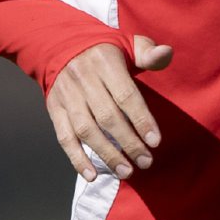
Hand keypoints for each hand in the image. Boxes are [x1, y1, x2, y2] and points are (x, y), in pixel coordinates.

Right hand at [46, 34, 172, 181]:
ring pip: (86, 130)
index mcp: (105, 62)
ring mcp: (67, 96)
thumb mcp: (128, 44)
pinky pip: (64, 137)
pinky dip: (77, 158)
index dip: (141, 120)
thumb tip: (166, 53)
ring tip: (126, 171)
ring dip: (106, 154)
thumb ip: (148, 53)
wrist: (59, 45)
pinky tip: (92, 176)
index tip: (155, 142)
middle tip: (146, 162)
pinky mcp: (54, 109)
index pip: (126, 95)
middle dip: (129, 143)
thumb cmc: (104, 52)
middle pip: (107, 117)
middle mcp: (83, 79)